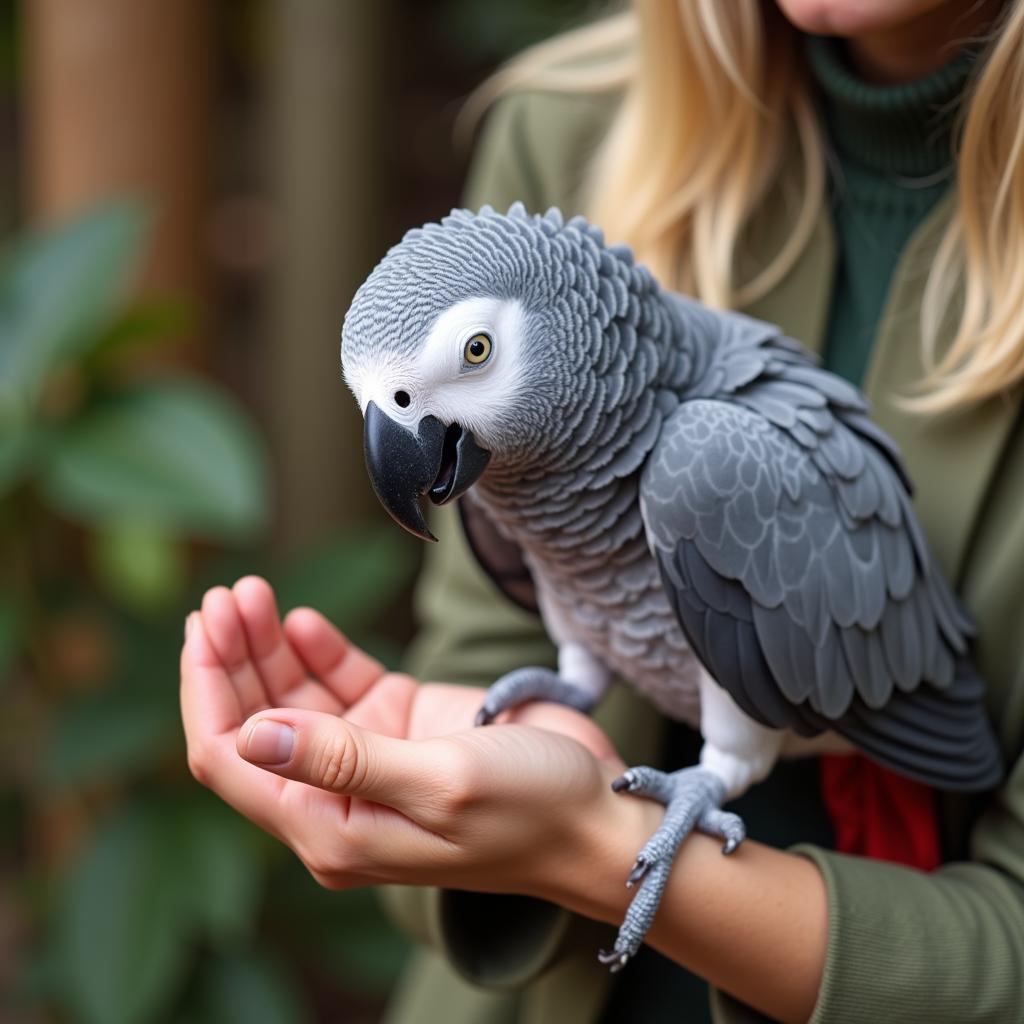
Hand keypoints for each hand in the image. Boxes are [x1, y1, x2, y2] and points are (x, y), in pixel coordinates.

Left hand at [179, 577, 644, 897]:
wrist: (596, 812)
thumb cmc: (529, 811)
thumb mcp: (439, 783)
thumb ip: (344, 761)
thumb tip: (250, 733)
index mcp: (332, 826)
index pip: (232, 758)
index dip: (208, 690)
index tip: (204, 625)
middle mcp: (338, 794)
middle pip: (255, 720)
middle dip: (233, 657)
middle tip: (228, 594)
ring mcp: (369, 756)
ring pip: (292, 697)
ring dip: (268, 646)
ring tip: (255, 592)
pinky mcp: (401, 724)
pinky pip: (342, 683)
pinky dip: (319, 651)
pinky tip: (304, 622)